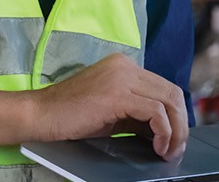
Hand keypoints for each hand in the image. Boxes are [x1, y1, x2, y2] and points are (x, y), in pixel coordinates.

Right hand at [0, 54, 188, 159]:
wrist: (38, 115)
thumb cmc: (68, 117)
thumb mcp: (111, 113)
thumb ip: (136, 114)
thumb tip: (164, 130)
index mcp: (124, 66)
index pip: (163, 87)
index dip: (175, 114)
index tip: (175, 138)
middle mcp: (126, 66)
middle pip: (171, 92)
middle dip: (180, 123)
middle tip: (176, 148)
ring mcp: (122, 77)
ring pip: (168, 101)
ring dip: (175, 130)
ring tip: (169, 151)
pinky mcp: (117, 94)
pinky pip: (155, 112)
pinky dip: (163, 131)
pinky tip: (158, 146)